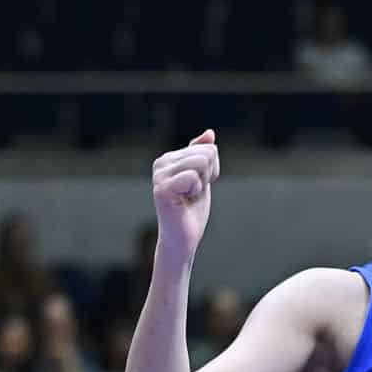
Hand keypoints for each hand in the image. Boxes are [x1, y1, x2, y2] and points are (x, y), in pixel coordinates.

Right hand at [152, 129, 218, 251]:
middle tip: (193, 193)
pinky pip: (192, 176)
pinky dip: (196, 191)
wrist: (184, 238)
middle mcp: (161, 162)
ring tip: (188, 196)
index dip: (212, 170)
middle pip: (207, 153)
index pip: (209, 149)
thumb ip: (202, 154)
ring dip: (202, 184)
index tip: (198, 186)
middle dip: (208, 175)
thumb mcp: (203, 177)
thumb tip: (209, 132)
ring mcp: (159, 175)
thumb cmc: (192, 209)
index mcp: (170, 157)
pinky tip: (184, 201)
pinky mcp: (161, 188)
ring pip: (201, 162)